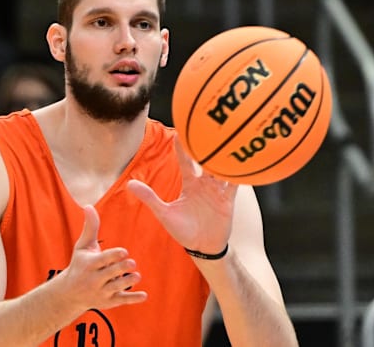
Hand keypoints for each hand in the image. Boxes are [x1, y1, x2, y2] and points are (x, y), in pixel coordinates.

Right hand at [58, 205, 146, 310]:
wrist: (69, 294)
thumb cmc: (79, 264)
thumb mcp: (82, 246)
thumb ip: (90, 227)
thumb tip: (88, 205)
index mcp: (89, 264)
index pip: (102, 260)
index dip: (113, 256)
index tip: (124, 252)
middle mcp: (94, 279)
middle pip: (111, 274)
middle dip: (121, 269)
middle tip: (132, 263)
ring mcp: (101, 292)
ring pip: (116, 288)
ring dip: (127, 282)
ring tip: (136, 275)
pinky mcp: (108, 302)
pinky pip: (122, 301)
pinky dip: (133, 299)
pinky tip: (145, 295)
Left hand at [127, 135, 237, 254]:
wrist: (203, 248)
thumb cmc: (183, 231)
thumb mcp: (164, 213)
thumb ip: (149, 198)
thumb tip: (129, 184)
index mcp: (189, 184)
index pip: (186, 160)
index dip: (183, 146)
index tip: (181, 129)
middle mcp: (204, 184)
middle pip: (206, 159)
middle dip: (206, 144)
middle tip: (207, 125)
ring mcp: (217, 190)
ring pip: (221, 168)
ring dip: (224, 156)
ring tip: (227, 138)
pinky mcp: (228, 200)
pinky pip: (235, 183)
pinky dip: (239, 173)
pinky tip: (244, 161)